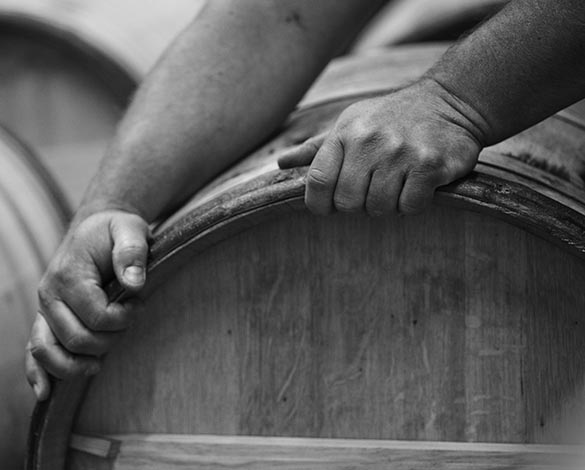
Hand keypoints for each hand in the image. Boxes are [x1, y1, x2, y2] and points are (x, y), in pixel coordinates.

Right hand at [26, 210, 150, 400]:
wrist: (96, 227)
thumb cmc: (116, 230)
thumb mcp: (130, 229)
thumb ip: (132, 252)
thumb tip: (134, 283)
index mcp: (69, 275)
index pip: (95, 316)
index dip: (122, 319)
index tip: (139, 304)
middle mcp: (49, 294)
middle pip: (75, 338)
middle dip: (108, 340)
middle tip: (129, 321)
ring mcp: (44, 309)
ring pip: (47, 351)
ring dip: (74, 366)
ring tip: (98, 366)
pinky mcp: (46, 318)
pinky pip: (35, 349)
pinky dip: (38, 372)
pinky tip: (46, 393)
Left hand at [279, 79, 485, 215]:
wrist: (450, 101)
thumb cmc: (391, 118)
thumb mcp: (351, 124)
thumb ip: (317, 149)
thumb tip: (282, 164)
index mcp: (345, 133)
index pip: (317, 182)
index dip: (319, 204)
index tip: (330, 207)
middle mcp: (369, 141)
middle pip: (347, 202)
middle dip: (358, 205)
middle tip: (372, 191)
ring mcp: (400, 152)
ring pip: (378, 208)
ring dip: (387, 205)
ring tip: (396, 184)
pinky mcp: (429, 164)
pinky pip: (409, 207)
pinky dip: (412, 204)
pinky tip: (417, 185)